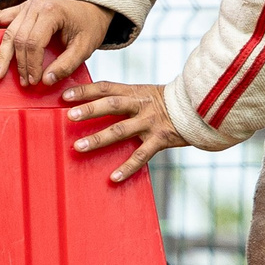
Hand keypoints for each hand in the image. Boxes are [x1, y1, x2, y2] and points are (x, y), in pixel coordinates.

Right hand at [0, 0, 111, 87]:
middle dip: (18, 64)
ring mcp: (27, 5)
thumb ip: (67, 65)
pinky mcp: (23, 8)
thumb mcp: (86, 47)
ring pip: (8, 32)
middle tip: (23, 83)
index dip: (31, 65)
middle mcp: (35, 6)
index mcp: (51, 13)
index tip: (35, 81)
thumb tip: (46, 81)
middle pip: (18, 39)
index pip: (33, 43)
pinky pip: (2, 16)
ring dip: (3, 54)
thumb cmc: (89, 24)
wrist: (92, 3)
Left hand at [63, 80, 188, 183]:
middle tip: (69, 117)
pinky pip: (141, 155)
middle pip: (111, 105)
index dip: (85, 90)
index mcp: (133, 92)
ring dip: (99, 139)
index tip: (64, 95)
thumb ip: (122, 98)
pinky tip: (113, 178)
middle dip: (89, 110)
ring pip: (121, 130)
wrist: (199, 108)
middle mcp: (140, 105)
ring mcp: (150, 122)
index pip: (105, 87)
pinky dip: (127, 167)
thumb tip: (94, 103)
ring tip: (79, 147)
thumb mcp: (144, 94)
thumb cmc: (165, 103)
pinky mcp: (161, 139)